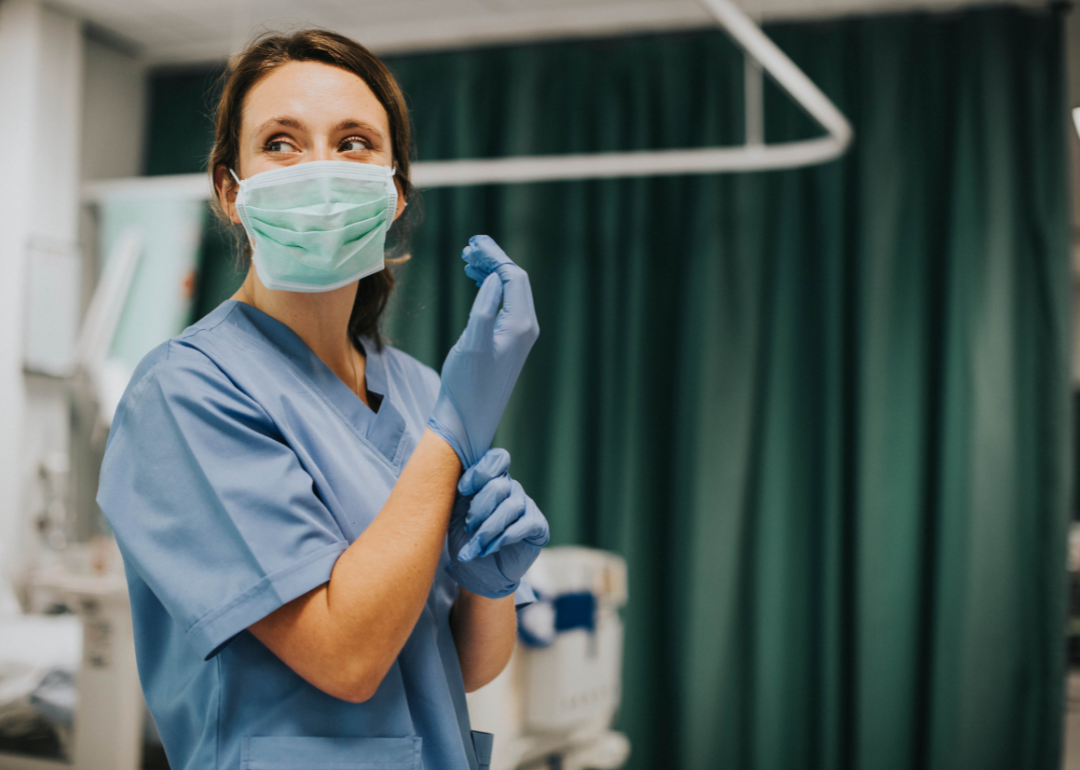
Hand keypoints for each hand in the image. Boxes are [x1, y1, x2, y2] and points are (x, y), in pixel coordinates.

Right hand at [428, 236, 538, 467]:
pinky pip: (505, 305)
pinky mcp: (509, 343)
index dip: (495, 256)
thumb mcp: (472, 343)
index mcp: (520, 325)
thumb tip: (494, 279)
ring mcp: (519, 336)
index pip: (513, 276)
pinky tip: (475, 283)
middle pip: (515, 280)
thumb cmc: (466, 385)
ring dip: (491, 273)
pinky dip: (491, 289)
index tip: (473, 243)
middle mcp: (526, 328)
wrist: (468, 419)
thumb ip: (484, 308)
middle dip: (493, 260)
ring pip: (510, 291)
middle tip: (468, 248)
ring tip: (468, 261)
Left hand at [446, 448, 548, 598]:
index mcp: (492, 480)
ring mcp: (527, 506)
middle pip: (499, 485)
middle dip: (479, 508)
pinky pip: (525, 524)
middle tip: (468, 528)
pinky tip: (490, 549)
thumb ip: (458, 492)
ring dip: (488, 529)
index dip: (480, 472)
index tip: (462, 490)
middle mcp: (512, 488)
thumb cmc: (465, 539)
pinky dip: (504, 538)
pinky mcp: (538, 526)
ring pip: (511, 507)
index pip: (496, 459)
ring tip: (475, 547)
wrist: (477, 573)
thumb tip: (453, 475)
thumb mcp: (455, 513)